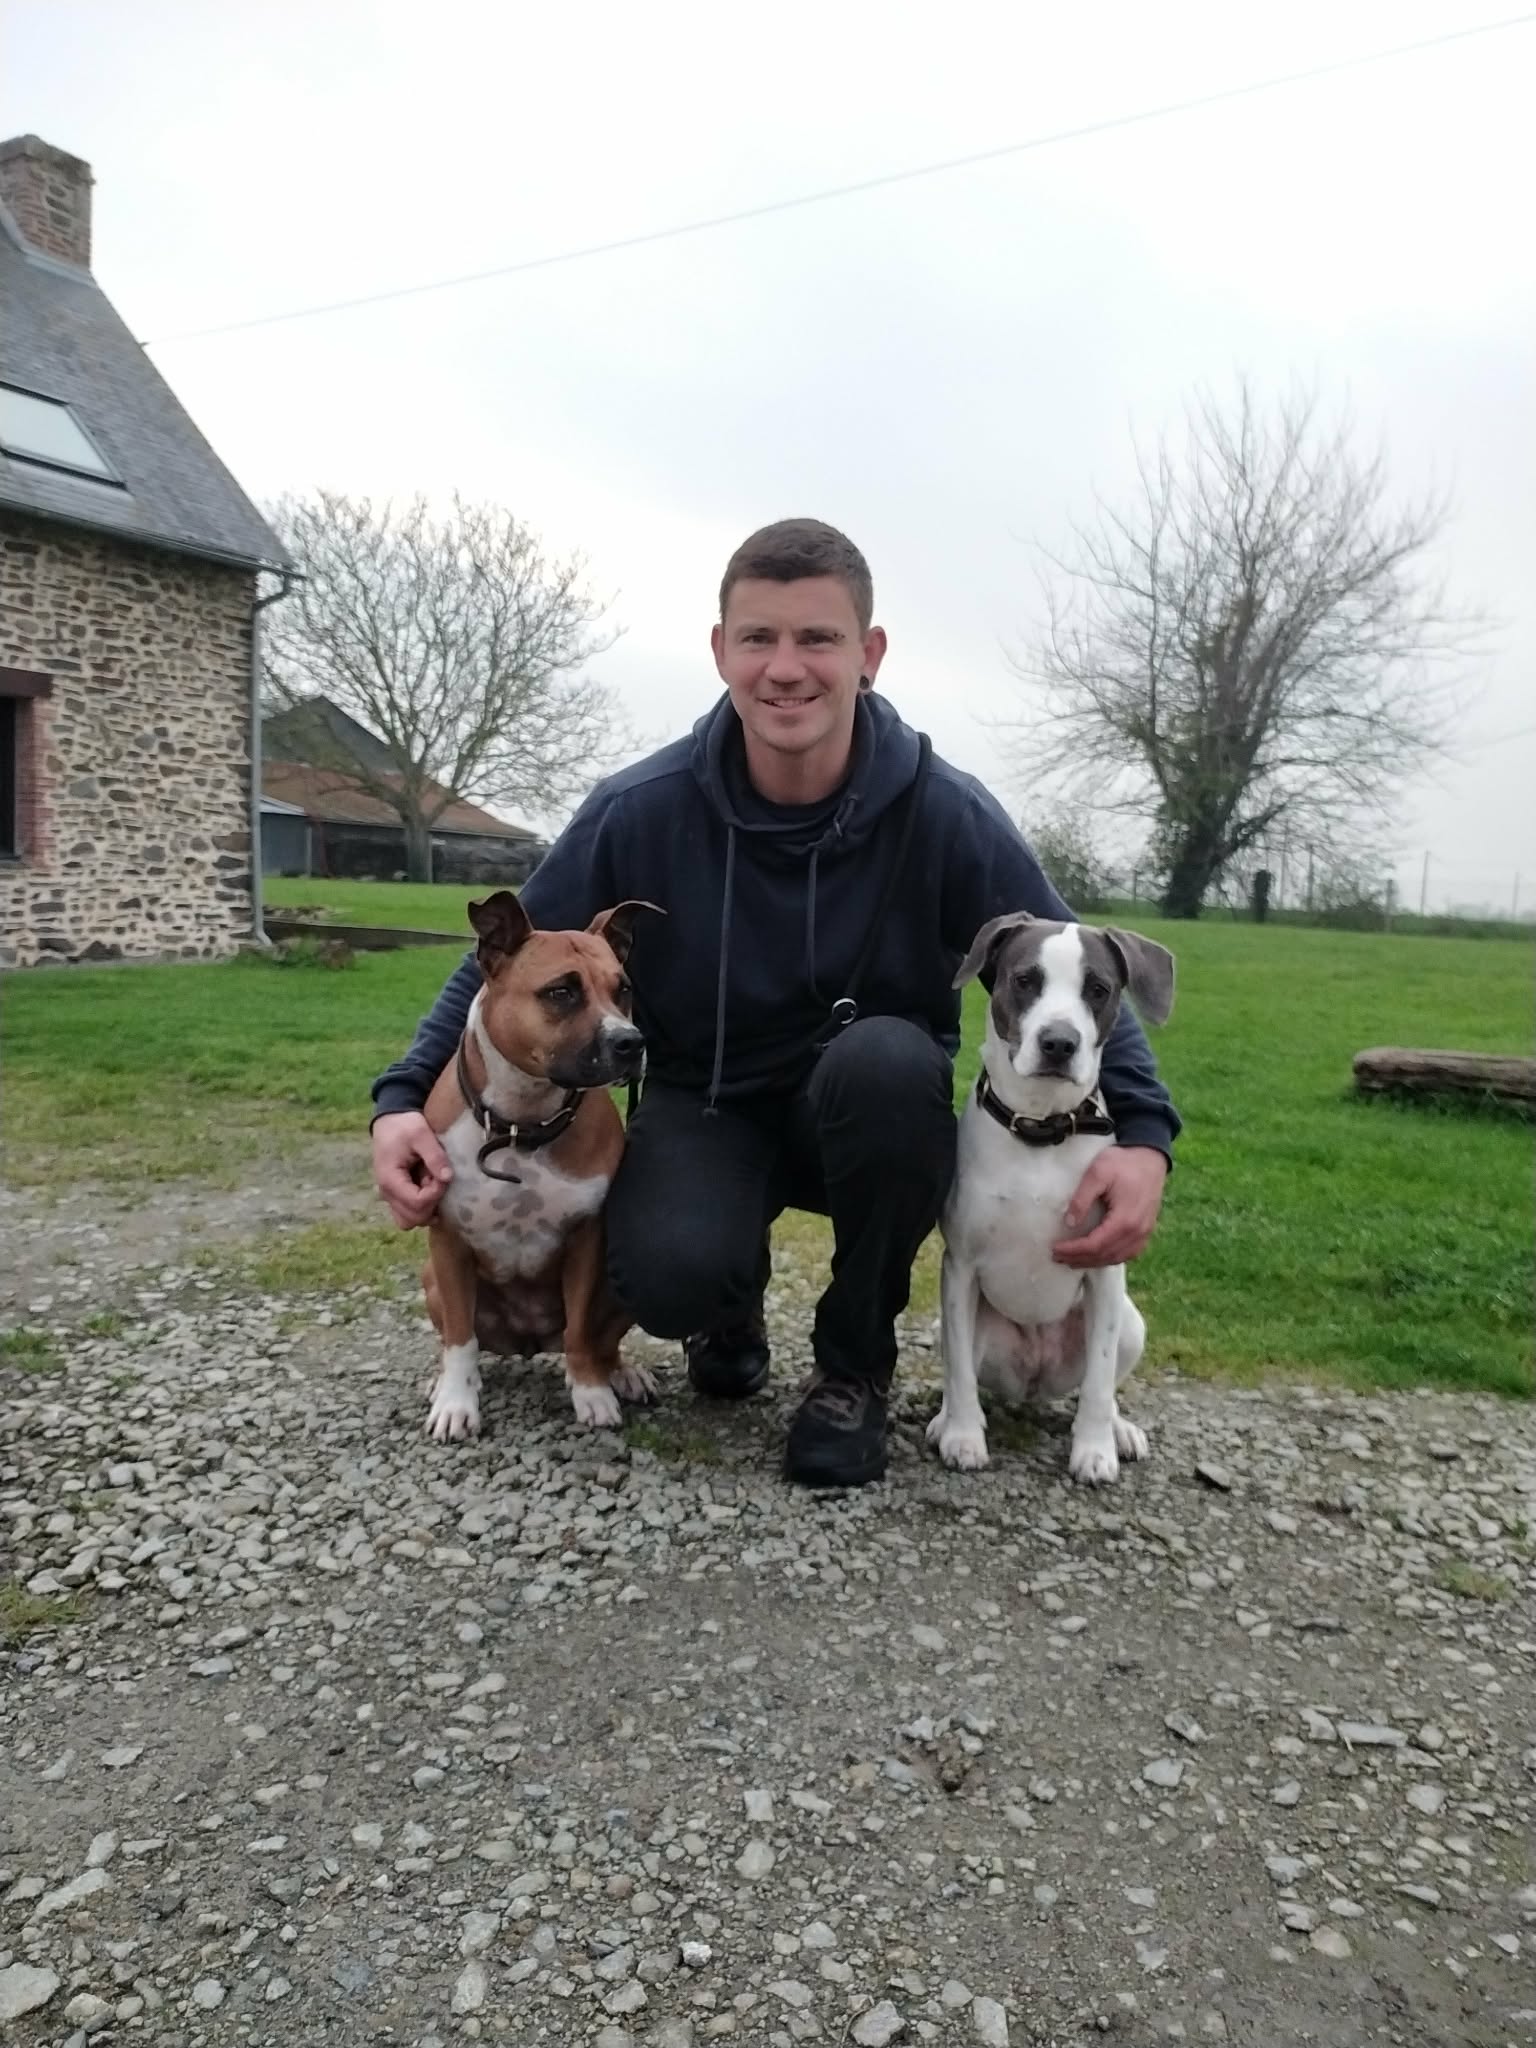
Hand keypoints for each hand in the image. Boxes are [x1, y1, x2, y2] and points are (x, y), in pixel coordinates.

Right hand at [372, 1111, 452, 1229]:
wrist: (391, 1121)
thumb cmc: (404, 1125)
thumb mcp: (421, 1133)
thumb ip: (434, 1155)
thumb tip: (448, 1178)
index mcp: (390, 1179)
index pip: (416, 1203)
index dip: (435, 1193)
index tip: (444, 1176)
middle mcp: (387, 1193)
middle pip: (413, 1218)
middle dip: (432, 1203)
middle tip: (438, 1180)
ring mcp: (390, 1197)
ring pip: (409, 1220)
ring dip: (427, 1209)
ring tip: (432, 1185)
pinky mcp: (396, 1195)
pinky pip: (408, 1213)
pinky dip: (422, 1207)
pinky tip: (429, 1188)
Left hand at [1052, 1146, 1167, 1268]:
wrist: (1150, 1156)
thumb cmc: (1123, 1162)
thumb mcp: (1097, 1173)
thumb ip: (1082, 1198)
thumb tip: (1069, 1223)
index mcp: (1125, 1219)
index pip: (1095, 1244)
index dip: (1073, 1250)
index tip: (1055, 1249)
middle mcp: (1137, 1231)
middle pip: (1105, 1255)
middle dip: (1079, 1258)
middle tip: (1057, 1257)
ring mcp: (1145, 1232)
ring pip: (1117, 1257)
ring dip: (1093, 1262)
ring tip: (1072, 1260)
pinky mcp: (1147, 1229)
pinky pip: (1128, 1253)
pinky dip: (1110, 1258)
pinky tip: (1097, 1256)